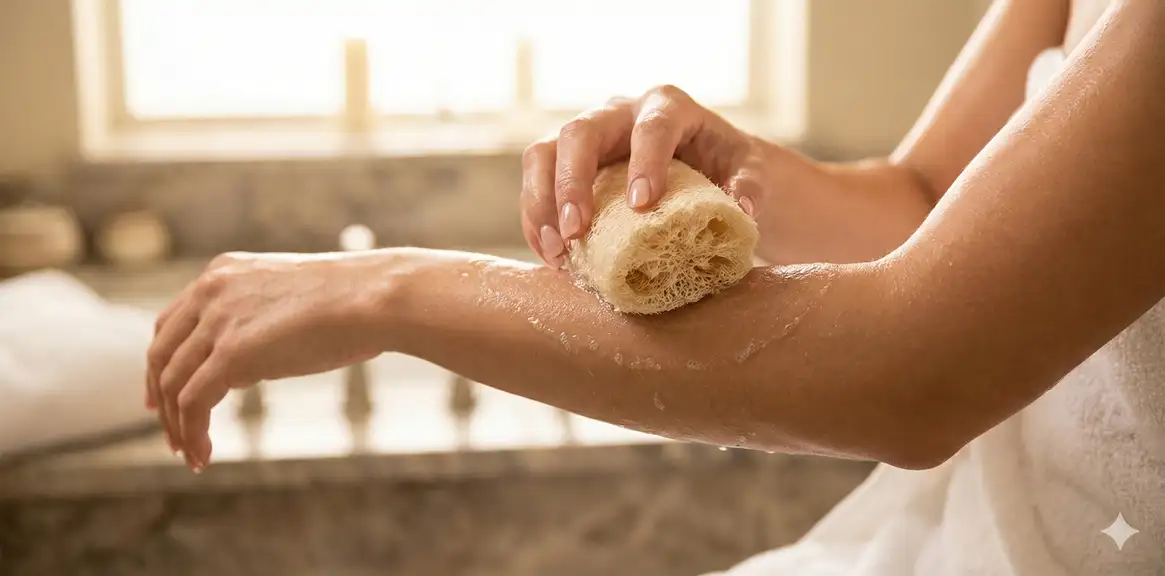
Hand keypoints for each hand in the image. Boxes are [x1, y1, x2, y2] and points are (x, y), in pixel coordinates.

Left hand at [146, 251, 391, 470]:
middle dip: (159, 398)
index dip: (161, 363)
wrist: (374, 297)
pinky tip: (204, 455)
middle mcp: (210, 291)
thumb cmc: (353, 300)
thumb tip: (244, 364)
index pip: (171, 322)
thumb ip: (257, 322)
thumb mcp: (289, 300)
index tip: (161, 395)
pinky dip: (192, 433)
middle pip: (161, 354)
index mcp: (223, 272)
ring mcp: (218, 321)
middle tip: (169, 431)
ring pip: (172, 384)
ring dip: (177, 425)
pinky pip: (192, 403)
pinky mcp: (232, 354)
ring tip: (191, 454)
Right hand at [520, 84, 775, 267]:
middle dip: (572, 182)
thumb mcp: (749, 170)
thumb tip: (741, 210)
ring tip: (556, 250)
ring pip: (543, 153)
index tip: (642, 205)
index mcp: (667, 106)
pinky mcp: (565, 162)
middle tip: (577, 231)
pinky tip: (550, 256)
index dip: (645, 161)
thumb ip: (749, 185)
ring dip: (541, 203)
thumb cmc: (726, 164)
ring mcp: (587, 136)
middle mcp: (619, 112)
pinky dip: (537, 221)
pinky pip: (537, 184)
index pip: (651, 126)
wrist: (704, 165)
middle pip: (580, 132)